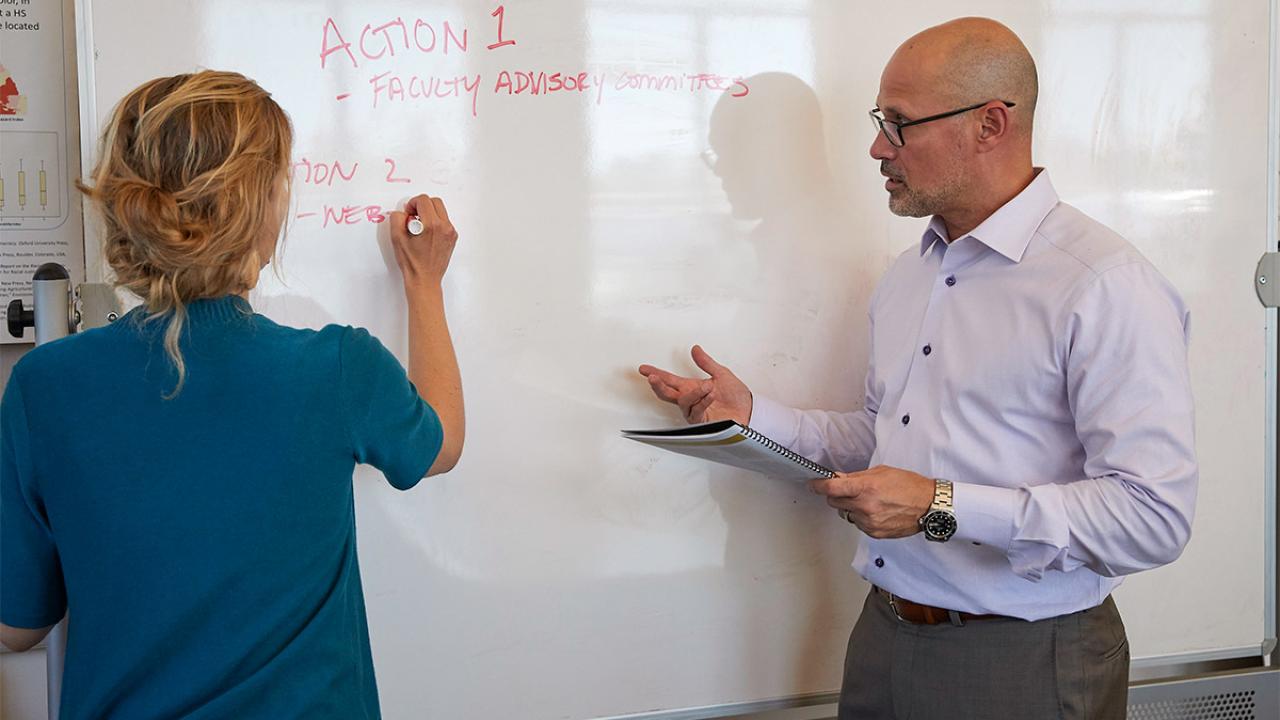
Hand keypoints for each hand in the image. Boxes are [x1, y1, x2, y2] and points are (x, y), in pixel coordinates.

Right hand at [389, 194, 457, 288]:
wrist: (424, 279)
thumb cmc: (412, 262)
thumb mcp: (397, 238)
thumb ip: (397, 218)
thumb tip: (403, 212)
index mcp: (431, 225)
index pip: (423, 200)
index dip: (412, 203)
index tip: (408, 212)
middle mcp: (444, 227)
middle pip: (435, 202)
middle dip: (422, 205)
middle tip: (413, 216)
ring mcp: (450, 232)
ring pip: (441, 211)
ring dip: (429, 213)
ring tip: (419, 226)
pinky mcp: (452, 238)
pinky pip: (444, 221)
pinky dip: (435, 222)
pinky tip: (426, 234)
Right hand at [638, 345, 751, 424]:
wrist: (749, 410)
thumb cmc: (735, 396)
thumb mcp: (721, 374)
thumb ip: (706, 362)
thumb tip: (695, 349)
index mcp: (691, 388)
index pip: (669, 380)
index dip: (656, 374)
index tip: (643, 368)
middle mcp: (690, 400)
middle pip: (666, 393)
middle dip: (658, 385)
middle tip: (653, 378)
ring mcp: (694, 411)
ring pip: (682, 402)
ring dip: (695, 393)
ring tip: (708, 387)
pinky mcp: (702, 421)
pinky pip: (696, 411)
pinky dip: (703, 401)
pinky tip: (710, 395)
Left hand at [809, 466, 935, 537]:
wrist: (929, 506)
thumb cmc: (909, 486)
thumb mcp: (881, 472)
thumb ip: (856, 477)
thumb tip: (838, 478)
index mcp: (866, 488)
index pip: (831, 488)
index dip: (819, 485)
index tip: (814, 484)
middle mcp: (865, 507)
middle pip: (834, 503)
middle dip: (837, 495)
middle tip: (848, 490)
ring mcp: (869, 522)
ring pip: (846, 514)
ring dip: (851, 507)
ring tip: (871, 501)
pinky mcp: (874, 533)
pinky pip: (858, 524)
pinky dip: (862, 517)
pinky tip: (876, 511)